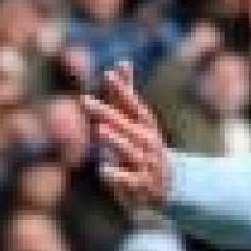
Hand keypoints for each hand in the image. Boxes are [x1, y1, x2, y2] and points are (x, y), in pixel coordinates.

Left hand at [87, 65, 169, 211]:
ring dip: (116, 140)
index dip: (122, 90)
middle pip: (127, 126)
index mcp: (145, 126)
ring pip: (131, 152)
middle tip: (84, 100)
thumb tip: (122, 63)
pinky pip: (130, 181)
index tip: (108, 74)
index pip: (134, 105)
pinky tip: (103, 170)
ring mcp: (146, 165)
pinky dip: (118, 176)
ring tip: (98, 129)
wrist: (167, 187)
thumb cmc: (145, 148)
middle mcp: (148, 143)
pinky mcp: (141, 187)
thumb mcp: (137, 122)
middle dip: (107, 113)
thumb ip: (126, 95)